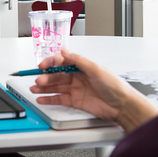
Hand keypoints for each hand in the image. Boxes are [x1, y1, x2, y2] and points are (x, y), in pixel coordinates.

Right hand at [31, 48, 157, 131]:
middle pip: (56, 76)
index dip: (51, 63)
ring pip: (55, 87)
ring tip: (34, 88)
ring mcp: (75, 89)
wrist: (122, 105)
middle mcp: (77, 77)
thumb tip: (64, 51)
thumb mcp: (95, 69)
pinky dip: (49, 99)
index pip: (62, 62)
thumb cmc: (114, 86)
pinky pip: (59, 99)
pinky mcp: (75, 101)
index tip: (42, 66)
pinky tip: (41, 98)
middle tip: (38, 80)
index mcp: (81, 66)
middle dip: (46, 77)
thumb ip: (77, 60)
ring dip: (44, 87)